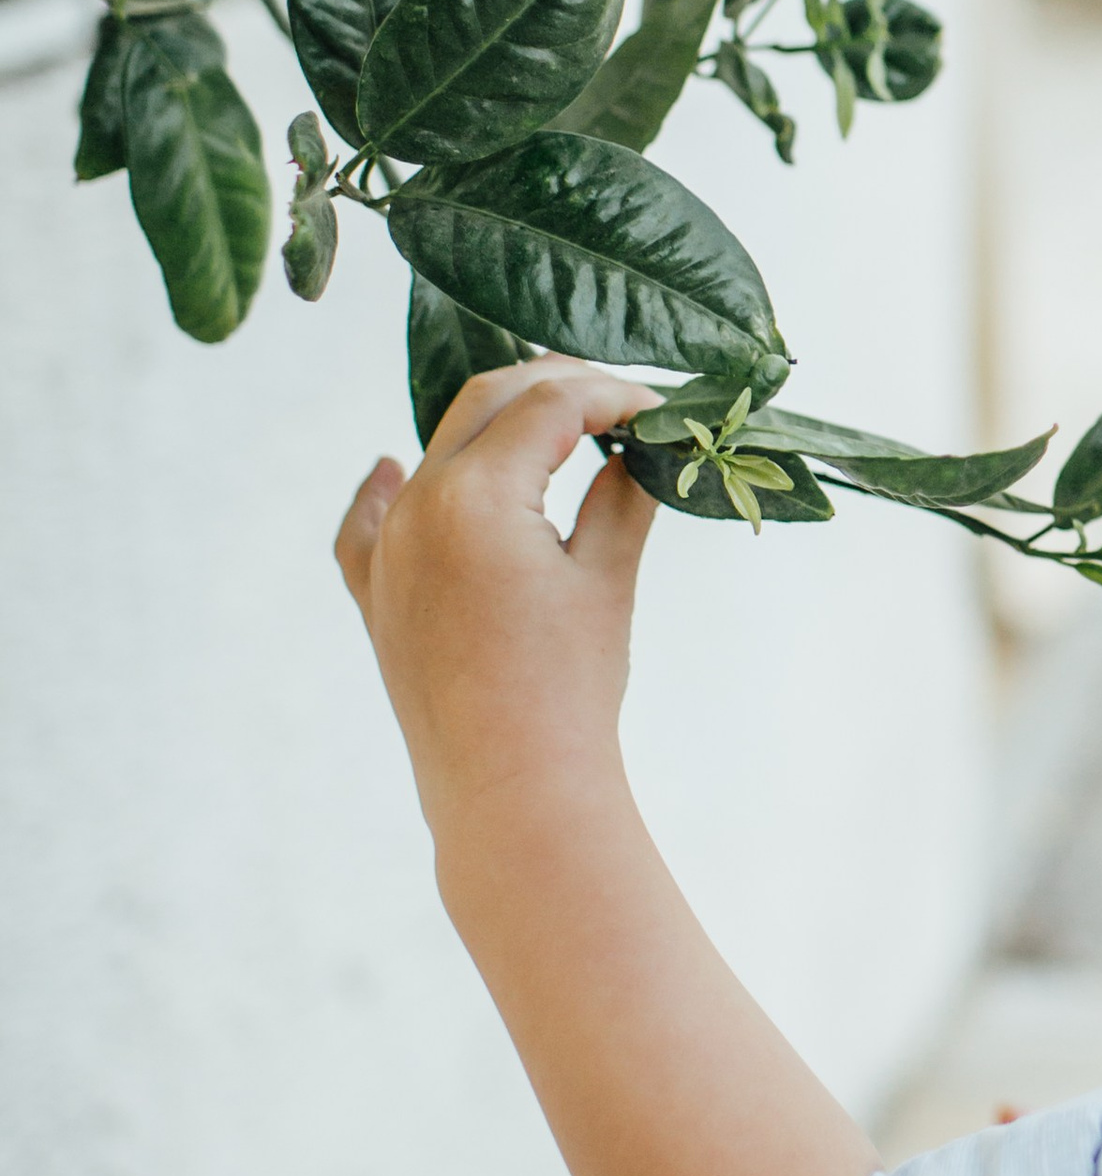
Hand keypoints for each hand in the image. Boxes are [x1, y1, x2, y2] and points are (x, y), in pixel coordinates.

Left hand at [336, 360, 655, 840]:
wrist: (510, 788)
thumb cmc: (570, 688)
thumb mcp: (606, 578)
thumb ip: (622, 494)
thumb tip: (644, 445)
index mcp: (477, 494)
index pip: (551, 403)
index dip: (614, 394)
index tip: (661, 408)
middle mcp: (417, 505)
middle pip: (486, 402)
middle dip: (555, 387)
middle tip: (618, 402)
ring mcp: (387, 549)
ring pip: (436, 449)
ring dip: (493, 427)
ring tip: (552, 427)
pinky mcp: (376, 595)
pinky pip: (367, 525)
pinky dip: (383, 491)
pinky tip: (385, 470)